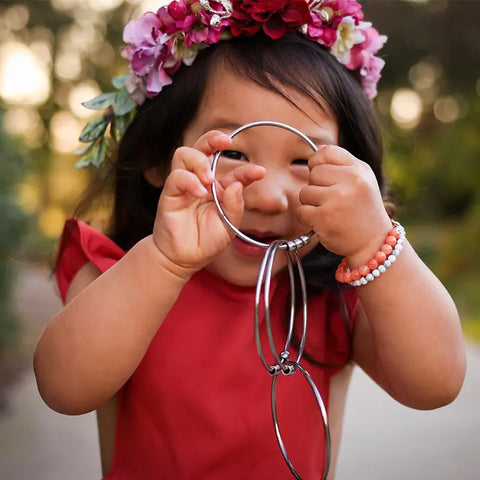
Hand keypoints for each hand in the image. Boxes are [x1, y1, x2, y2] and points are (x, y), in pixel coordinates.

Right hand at [152, 131, 264, 277]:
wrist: (184, 259)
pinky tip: (200, 192)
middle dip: (214, 139)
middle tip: (226, 142)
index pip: (233, 171)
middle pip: (203, 147)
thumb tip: (236, 185)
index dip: (247, 169)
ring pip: (185, 154)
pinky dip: (189, 181)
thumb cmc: (205, 241)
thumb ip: (234, 207)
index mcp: (220, 188)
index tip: (259, 172)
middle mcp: (202, 181)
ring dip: (199, 161)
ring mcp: (184, 185)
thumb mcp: (229, 227)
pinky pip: (177, 177)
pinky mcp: (170, 194)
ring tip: (209, 178)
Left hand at [297, 145, 391, 265]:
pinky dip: (308, 218)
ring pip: (305, 192)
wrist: (374, 243)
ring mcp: (336, 200)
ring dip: (311, 204)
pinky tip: (323, 222)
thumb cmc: (363, 210)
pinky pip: (301, 211)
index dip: (318, 162)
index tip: (322, 175)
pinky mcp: (324, 218)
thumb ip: (342, 165)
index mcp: (359, 170)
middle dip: (316, 186)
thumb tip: (315, 151)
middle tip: (331, 200)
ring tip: (329, 211)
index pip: (326, 152)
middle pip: (313, 173)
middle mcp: (350, 181)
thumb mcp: (363, 181)